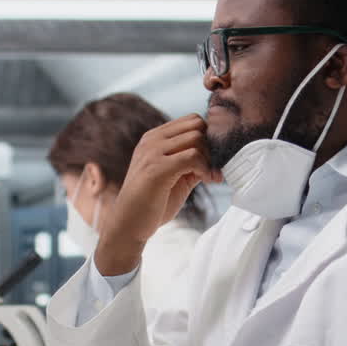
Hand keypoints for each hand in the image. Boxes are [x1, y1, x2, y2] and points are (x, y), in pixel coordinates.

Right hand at [94, 115, 222, 275]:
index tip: (212, 161)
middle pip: (196, 125)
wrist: (128, 225)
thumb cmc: (151, 203)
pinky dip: (205, 169)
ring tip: (208, 178)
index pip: (191, 120)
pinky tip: (206, 181)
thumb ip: (192, 163)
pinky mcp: (157, 169)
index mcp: (154, 138)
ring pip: (196, 138)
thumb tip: (218, 157)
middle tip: (213, 169)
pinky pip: (192, 156)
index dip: (208, 137)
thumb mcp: (175, 178)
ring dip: (209, 158)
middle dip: (211, 146)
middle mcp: (152, 141)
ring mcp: (152, 152)